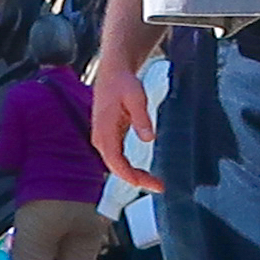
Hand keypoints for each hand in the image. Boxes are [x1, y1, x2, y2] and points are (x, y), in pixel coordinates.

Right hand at [92, 56, 159, 193]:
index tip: (143, 183)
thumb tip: (148, 138)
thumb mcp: (135, 97)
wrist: (113, 72)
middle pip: (115, 166)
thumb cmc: (122, 82)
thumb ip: (141, 118)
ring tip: (155, 183)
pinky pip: (118, 158)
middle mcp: (101, 136)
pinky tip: (143, 173)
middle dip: (135, 179)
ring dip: (133, 175)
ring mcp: (104, 138)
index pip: (114, 159)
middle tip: (159, 186)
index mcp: (104, 128)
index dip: (128, 174)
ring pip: (116, 164)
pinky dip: (130, 168)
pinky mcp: (110, 137)